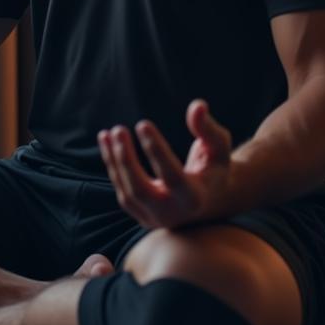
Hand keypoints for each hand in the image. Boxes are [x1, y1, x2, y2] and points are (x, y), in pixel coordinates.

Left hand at [98, 99, 232, 229]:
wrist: (210, 198)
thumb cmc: (214, 165)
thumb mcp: (218, 146)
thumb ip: (209, 128)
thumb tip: (197, 106)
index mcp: (194, 199)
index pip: (171, 176)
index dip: (156, 150)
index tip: (142, 123)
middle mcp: (173, 214)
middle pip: (141, 190)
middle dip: (126, 160)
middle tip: (119, 129)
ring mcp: (154, 218)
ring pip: (127, 192)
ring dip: (114, 161)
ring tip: (110, 132)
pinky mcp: (140, 215)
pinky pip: (121, 190)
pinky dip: (112, 165)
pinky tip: (106, 139)